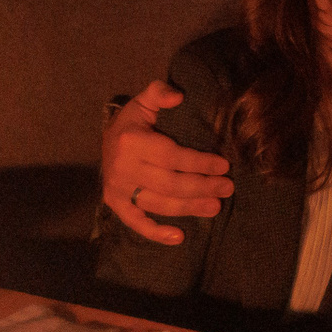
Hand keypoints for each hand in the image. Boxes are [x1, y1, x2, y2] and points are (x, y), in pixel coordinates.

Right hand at [100, 80, 232, 244]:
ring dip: (189, 208)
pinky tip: (179, 237)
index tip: (223, 166)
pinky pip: (136, 222)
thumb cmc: (133, 122)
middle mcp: (123, 168)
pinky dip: (156, 233)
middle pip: (170, 183)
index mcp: (131, 142)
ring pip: (159, 204)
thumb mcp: (143, 101)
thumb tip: (178, 97)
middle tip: (227, 189)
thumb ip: (159, 93)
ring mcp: (118, 189)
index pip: (172, 156)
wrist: (105, 142)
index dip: (199, 162)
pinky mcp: (116, 205)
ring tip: (215, 207)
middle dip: (202, 187)